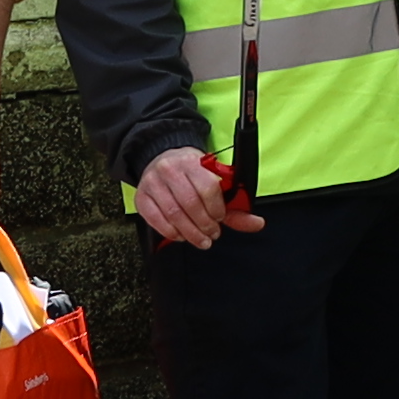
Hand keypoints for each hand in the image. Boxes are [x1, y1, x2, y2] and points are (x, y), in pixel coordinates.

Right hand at [137, 146, 253, 248]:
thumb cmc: (190, 174)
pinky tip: (181, 235)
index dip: (216, 209)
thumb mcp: (213, 182)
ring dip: (190, 233)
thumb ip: (235, 207)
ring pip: (173, 214)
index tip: (220, 218)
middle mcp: (170, 170)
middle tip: (212, 234)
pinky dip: (171, 232)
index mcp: (192, 162)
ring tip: (201, 239)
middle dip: (204, 225)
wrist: (161, 159)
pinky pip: (156, 220)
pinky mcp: (141, 197)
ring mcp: (153, 183)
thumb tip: (257, 223)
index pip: (207, 188)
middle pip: (190, 204)